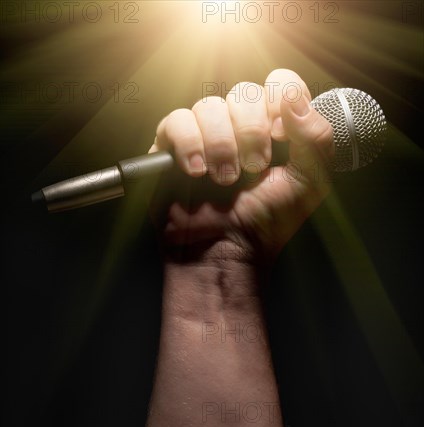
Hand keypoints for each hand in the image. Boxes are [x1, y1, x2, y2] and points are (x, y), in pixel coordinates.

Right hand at [149, 68, 333, 263]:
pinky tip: (197, 172)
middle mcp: (239, 127)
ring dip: (222, 145)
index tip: (281, 136)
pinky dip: (189, 144)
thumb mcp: (310, 182)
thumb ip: (317, 136)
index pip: (279, 84)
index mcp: (274, 128)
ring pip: (209, 106)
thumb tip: (293, 95)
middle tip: (255, 168)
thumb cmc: (267, 221)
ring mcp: (205, 135)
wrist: (227, 250)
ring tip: (226, 180)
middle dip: (252, 132)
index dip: (281, 102)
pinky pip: (176, 122)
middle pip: (243, 92)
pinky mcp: (173, 148)